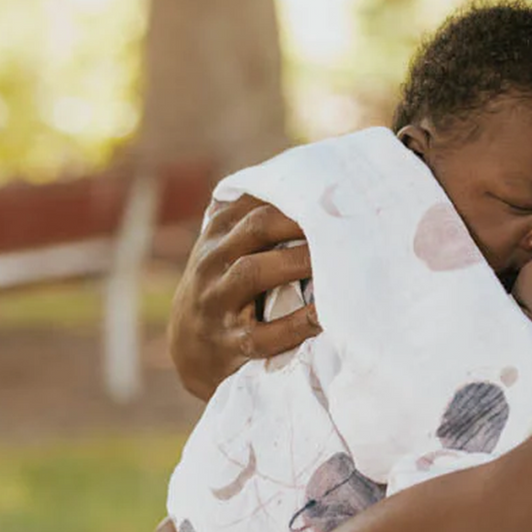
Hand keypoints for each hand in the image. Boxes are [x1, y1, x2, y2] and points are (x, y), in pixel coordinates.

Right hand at [168, 195, 319, 399]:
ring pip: (253, 272)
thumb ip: (255, 217)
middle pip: (257, 228)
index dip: (295, 196)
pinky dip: (297, 324)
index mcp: (218, 234)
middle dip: (300, 222)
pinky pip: (263, 334)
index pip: (256, 203)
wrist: (189, 350)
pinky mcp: (229, 343)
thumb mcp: (228, 247)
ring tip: (336, 261)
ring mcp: (216, 302)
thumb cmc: (225, 285)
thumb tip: (313, 181)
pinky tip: (323, 316)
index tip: (334, 194)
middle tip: (342, 223)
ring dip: (296, 263)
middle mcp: (212, 262)